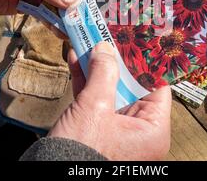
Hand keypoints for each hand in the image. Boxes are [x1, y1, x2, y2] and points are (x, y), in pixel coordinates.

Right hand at [49, 42, 171, 160]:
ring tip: (90, 43)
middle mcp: (139, 131)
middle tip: (111, 38)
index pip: (157, 87)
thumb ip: (103, 73)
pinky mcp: (97, 128)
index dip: (145, 62)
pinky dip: (86, 81)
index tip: (136, 41)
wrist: (50, 170)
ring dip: (97, 68)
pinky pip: (95, 99)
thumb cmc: (82, 151)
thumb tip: (105, 49)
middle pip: (132, 86)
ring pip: (110, 90)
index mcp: (152, 130)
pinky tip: (77, 60)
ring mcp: (117, 129)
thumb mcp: (95, 107)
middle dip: (116, 61)